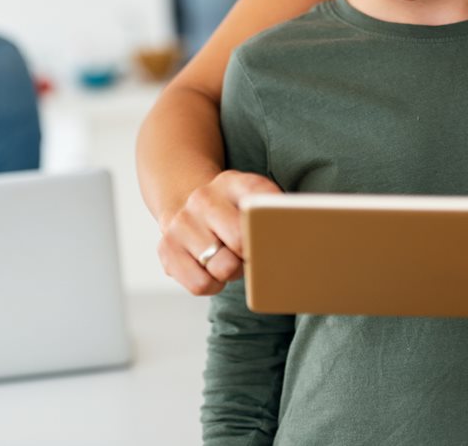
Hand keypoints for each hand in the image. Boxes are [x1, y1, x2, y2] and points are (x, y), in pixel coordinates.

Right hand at [157, 170, 281, 294]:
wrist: (185, 207)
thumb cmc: (231, 214)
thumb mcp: (253, 201)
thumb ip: (274, 213)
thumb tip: (300, 237)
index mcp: (232, 181)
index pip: (261, 201)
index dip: (273, 226)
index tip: (279, 238)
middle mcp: (203, 198)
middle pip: (241, 241)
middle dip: (253, 256)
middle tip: (252, 254)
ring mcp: (182, 223)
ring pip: (223, 268)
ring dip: (233, 272)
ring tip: (230, 259)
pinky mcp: (166, 249)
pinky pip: (201, 285)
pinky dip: (213, 285)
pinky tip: (212, 270)